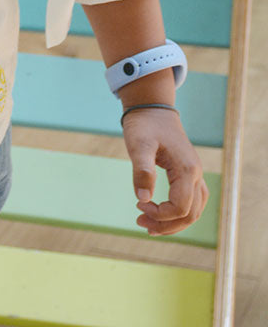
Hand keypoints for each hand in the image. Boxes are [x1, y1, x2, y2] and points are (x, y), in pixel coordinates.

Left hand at [121, 106, 208, 234]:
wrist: (152, 108)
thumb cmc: (144, 124)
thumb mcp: (138, 144)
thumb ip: (142, 170)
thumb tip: (143, 198)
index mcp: (187, 169)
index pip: (181, 206)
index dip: (160, 213)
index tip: (137, 203)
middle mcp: (196, 175)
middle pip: (190, 214)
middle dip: (166, 224)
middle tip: (140, 222)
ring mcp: (194, 175)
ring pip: (194, 211)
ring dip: (172, 223)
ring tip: (147, 225)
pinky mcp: (188, 174)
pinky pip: (190, 202)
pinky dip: (177, 213)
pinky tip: (158, 214)